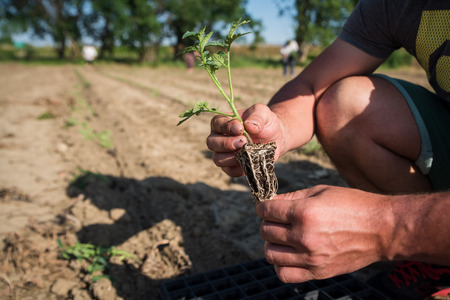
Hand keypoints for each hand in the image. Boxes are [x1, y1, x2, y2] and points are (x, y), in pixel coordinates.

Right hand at [206, 103, 283, 176]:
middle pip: (212, 143)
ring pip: (217, 159)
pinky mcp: (232, 167)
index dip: (226, 127)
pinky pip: (230, 171)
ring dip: (231, 157)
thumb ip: (257, 116)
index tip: (240, 128)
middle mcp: (219, 138)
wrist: (275, 137)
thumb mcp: (263, 113)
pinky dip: (239, 168)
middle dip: (226, 143)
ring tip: (246, 152)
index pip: (216, 123)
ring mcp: (224, 154)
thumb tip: (249, 126)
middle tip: (243, 142)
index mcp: (223, 122)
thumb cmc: (265, 122)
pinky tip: (250, 161)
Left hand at [255, 185, 391, 282]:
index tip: (266, 206)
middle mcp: (304, 236)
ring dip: (272, 244)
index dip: (262, 206)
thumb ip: (292, 197)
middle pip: (265, 232)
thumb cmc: (353, 205)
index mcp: (304, 212)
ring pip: (270, 254)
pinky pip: (284, 274)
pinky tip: (288, 254)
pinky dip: (281, 265)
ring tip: (283, 237)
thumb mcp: (321, 191)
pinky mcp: (317, 272)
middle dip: (267, 222)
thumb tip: (270, 202)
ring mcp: (310, 257)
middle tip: (277, 219)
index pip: (266, 211)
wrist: (383, 229)